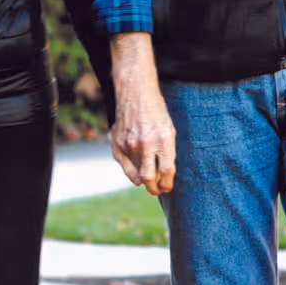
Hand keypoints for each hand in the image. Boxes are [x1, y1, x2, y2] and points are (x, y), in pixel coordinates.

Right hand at [110, 32, 176, 194]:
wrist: (136, 93)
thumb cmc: (156, 113)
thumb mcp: (169, 131)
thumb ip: (166, 154)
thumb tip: (161, 177)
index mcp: (164, 139)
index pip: (168, 171)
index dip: (168, 184)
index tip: (167, 187)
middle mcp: (146, 142)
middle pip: (149, 178)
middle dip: (154, 189)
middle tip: (156, 190)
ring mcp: (129, 143)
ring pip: (136, 173)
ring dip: (143, 179)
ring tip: (148, 178)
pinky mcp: (117, 142)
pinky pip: (124, 165)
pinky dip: (131, 172)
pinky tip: (136, 172)